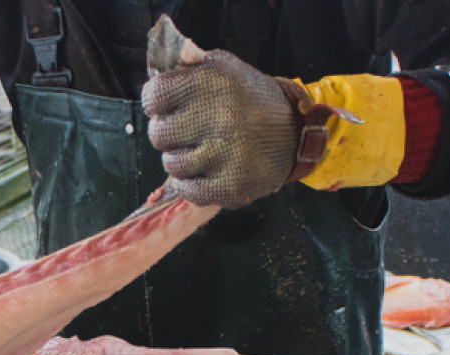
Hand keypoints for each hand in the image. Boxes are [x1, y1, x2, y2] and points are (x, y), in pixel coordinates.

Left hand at [142, 51, 301, 205]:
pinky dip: (191, 185)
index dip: (157, 103)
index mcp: (212, 82)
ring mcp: (227, 153)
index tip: (168, 106)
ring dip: (180, 160)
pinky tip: (204, 171)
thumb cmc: (249, 98)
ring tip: (200, 151)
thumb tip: (154, 75)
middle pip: (158, 134)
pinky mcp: (232, 184)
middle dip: (168, 133)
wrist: (296, 132)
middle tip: (187, 132)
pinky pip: (189, 191)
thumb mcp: (224, 68)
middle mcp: (220, 116)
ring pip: (171, 164)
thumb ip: (187, 69)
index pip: (153, 96)